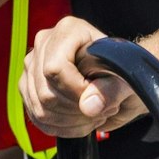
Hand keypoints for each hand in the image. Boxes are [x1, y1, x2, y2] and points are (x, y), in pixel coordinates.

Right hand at [21, 16, 146, 137]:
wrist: (120, 78)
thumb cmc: (125, 70)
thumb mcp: (129, 76)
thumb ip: (112, 89)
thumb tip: (88, 105)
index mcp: (68, 30)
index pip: (56, 68)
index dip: (76, 91)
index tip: (99, 99)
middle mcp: (45, 44)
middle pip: (46, 92)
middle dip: (77, 110)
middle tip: (104, 109)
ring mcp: (33, 67)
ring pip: (40, 108)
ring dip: (71, 121)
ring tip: (95, 115)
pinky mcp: (30, 89)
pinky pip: (37, 118)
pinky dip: (62, 128)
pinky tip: (82, 122)